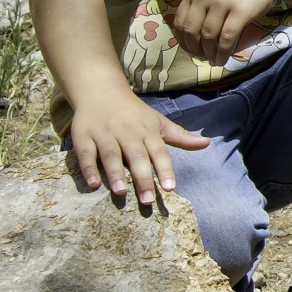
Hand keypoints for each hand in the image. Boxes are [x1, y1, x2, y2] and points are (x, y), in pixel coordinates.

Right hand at [69, 87, 209, 203]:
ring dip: (116, 173)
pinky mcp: (84, 137)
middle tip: (148, 200)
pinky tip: (93, 184)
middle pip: (137, 156)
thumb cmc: (134, 113)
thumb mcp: (159, 122)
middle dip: (142, 178)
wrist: (101, 91)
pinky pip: (86, 154)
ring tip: (121, 193)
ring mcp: (105, 134)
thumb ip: (180, 136)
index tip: (170, 188)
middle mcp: (127, 133)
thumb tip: (207, 143)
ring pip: (111, 155)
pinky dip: (88, 168)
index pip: (159, 152)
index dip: (165, 169)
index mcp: (147, 131)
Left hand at [172, 0, 280, 63]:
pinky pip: (227, 38)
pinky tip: (223, 60)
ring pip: (209, 36)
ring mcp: (222, 3)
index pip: (179, 22)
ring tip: (213, 60)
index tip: (190, 50)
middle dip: (195, 49)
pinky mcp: (240, 12)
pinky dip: (223, 53)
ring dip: (209, 53)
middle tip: (202, 58)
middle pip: (192, 31)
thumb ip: (199, 5)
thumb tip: (191, 37)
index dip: (182, 41)